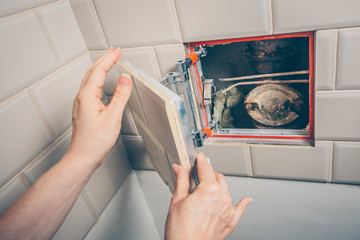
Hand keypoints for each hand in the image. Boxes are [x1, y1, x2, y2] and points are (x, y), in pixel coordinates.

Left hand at [67, 48, 131, 167]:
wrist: (83, 156)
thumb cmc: (95, 142)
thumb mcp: (113, 117)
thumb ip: (120, 96)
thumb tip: (125, 79)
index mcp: (87, 96)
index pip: (98, 71)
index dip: (109, 59)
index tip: (117, 51)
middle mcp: (81, 97)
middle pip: (92, 72)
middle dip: (103, 59)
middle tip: (113, 51)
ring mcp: (81, 103)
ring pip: (89, 79)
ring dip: (99, 67)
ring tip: (107, 61)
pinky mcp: (83, 109)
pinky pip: (89, 87)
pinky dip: (96, 78)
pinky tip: (100, 81)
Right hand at [165, 153, 251, 239]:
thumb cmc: (181, 232)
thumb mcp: (177, 201)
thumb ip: (181, 182)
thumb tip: (179, 169)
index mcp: (209, 190)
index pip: (206, 168)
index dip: (201, 161)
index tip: (199, 158)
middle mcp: (222, 198)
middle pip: (217, 177)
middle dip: (208, 173)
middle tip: (198, 175)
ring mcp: (228, 210)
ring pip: (226, 190)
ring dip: (218, 186)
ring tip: (207, 189)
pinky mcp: (230, 222)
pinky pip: (240, 209)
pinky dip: (243, 203)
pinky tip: (246, 200)